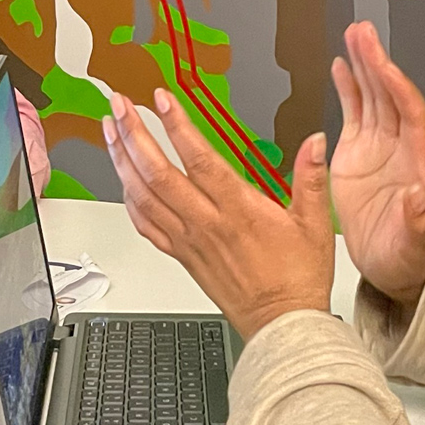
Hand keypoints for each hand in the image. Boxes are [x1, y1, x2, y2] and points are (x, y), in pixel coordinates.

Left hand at [102, 88, 333, 339]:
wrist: (283, 326)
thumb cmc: (297, 278)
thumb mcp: (315, 224)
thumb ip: (311, 177)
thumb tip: (315, 141)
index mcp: (238, 210)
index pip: (198, 159)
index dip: (176, 125)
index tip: (160, 99)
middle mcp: (206, 224)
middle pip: (158, 173)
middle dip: (133, 135)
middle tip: (118, 105)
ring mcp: (189, 241)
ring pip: (143, 197)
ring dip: (122, 161)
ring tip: (110, 131)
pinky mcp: (182, 256)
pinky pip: (146, 226)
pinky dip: (129, 201)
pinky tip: (122, 182)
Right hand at [330, 21, 424, 309]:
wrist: (391, 270)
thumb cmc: (408, 261)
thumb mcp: (414, 247)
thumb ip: (418, 223)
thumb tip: (420, 196)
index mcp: (418, 164)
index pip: (411, 116)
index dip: (398, 89)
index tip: (382, 66)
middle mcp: (400, 149)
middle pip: (391, 96)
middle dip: (378, 64)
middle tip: (363, 32)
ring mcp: (378, 149)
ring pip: (374, 98)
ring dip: (365, 66)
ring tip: (353, 35)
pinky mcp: (357, 155)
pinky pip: (355, 113)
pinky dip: (348, 88)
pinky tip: (341, 65)